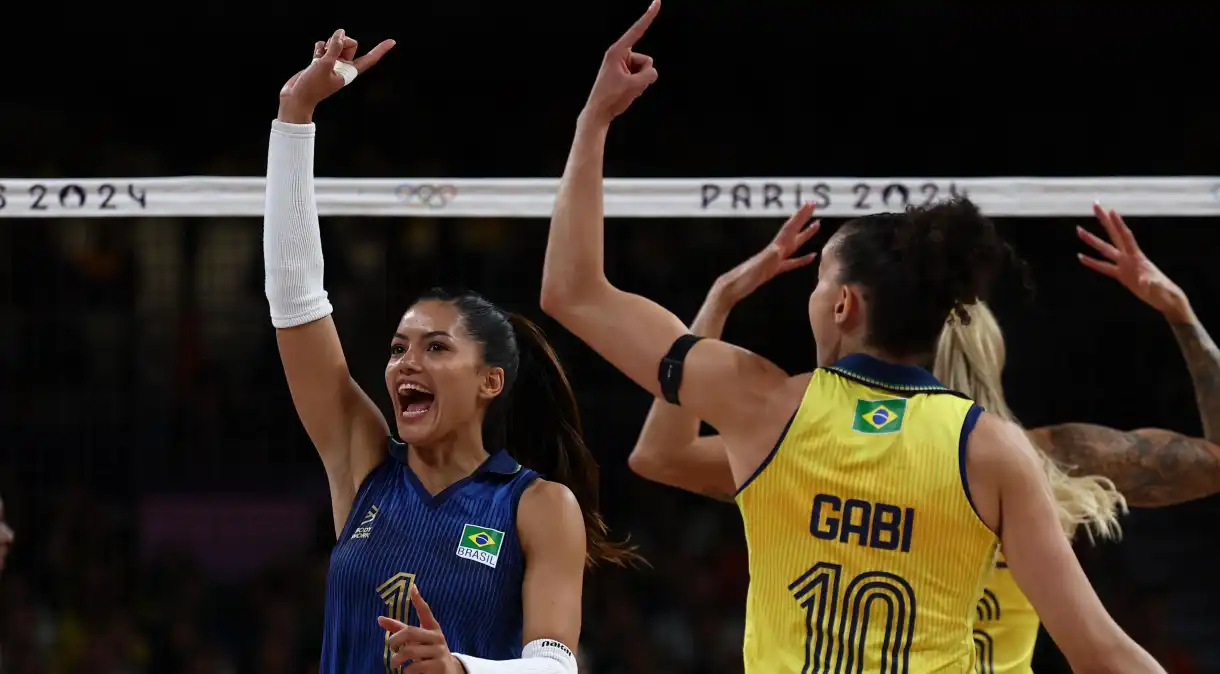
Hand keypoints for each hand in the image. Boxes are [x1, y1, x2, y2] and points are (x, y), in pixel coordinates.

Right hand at [278, 29, 395, 121]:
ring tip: (320, 55)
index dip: (380, 50)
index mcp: (349, 72)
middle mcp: (343, 68)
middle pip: (350, 45)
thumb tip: (340, 34)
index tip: (392, 42)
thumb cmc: (311, 87)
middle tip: (331, 46)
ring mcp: (332, 65)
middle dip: (341, 41)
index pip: (369, 59)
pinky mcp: (321, 62)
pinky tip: (315, 53)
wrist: (296, 98)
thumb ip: (334, 48)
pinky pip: (324, 47)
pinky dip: (320, 47)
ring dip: (328, 44)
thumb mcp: (324, 65)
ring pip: (336, 44)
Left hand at [377, 585, 463, 673]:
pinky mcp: (439, 666)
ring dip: (397, 659)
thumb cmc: (428, 652)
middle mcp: (437, 638)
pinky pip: (415, 666)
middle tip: (391, 648)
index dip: (418, 601)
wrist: (449, 672)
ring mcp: (439, 652)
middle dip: (395, 640)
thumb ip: (399, 630)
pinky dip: (407, 671)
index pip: (425, 612)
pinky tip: (408, 671)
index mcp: (432, 628)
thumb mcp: (417, 641)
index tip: (412, 588)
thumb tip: (379, 618)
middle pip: (410, 632)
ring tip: (395, 664)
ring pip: (410, 651)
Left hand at [581, 1, 660, 125]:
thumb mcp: (633, 86)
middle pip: (647, 61)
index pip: (637, 30)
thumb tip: (653, 73)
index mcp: (617, 51)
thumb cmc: (611, 98)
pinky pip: (642, 77)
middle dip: (643, 76)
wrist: (598, 112)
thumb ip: (649, 75)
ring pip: (646, 71)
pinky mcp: (626, 73)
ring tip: (625, 91)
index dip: (648, 16)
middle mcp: (620, 55)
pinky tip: (626, 93)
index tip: (657, 2)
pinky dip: (638, 86)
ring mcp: (624, 64)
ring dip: (640, 83)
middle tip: (627, 87)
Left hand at [714, 202, 819, 305]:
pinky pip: (792, 262)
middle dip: (803, 218)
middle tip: (814, 205)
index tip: (810, 203)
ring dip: (805, 234)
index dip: (800, 216)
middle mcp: (775, 251)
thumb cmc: (743, 279)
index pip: (789, 229)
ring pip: (794, 244)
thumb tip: (778, 249)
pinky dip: (802, 259)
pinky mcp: (773, 270)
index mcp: (774, 249)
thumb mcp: (757, 269)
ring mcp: (775, 260)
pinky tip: (811, 257)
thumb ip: (768, 258)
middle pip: (793, 231)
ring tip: (817, 224)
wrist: (732, 288)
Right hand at [1077, 202, 1191, 321]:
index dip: (1119, 225)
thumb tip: (1145, 282)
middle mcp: (1129, 258)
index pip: (1126, 238)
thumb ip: (1151, 284)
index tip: (1111, 211)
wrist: (1166, 299)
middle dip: (1104, 221)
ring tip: (1078, 230)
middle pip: (1114, 235)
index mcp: (1137, 258)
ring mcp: (1124, 265)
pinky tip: (1081, 257)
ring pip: (1105, 250)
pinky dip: (1092, 262)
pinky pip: (1103, 267)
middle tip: (1095, 206)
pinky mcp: (1121, 275)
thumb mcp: (1158, 289)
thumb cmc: (1164, 293)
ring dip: (1091, 240)